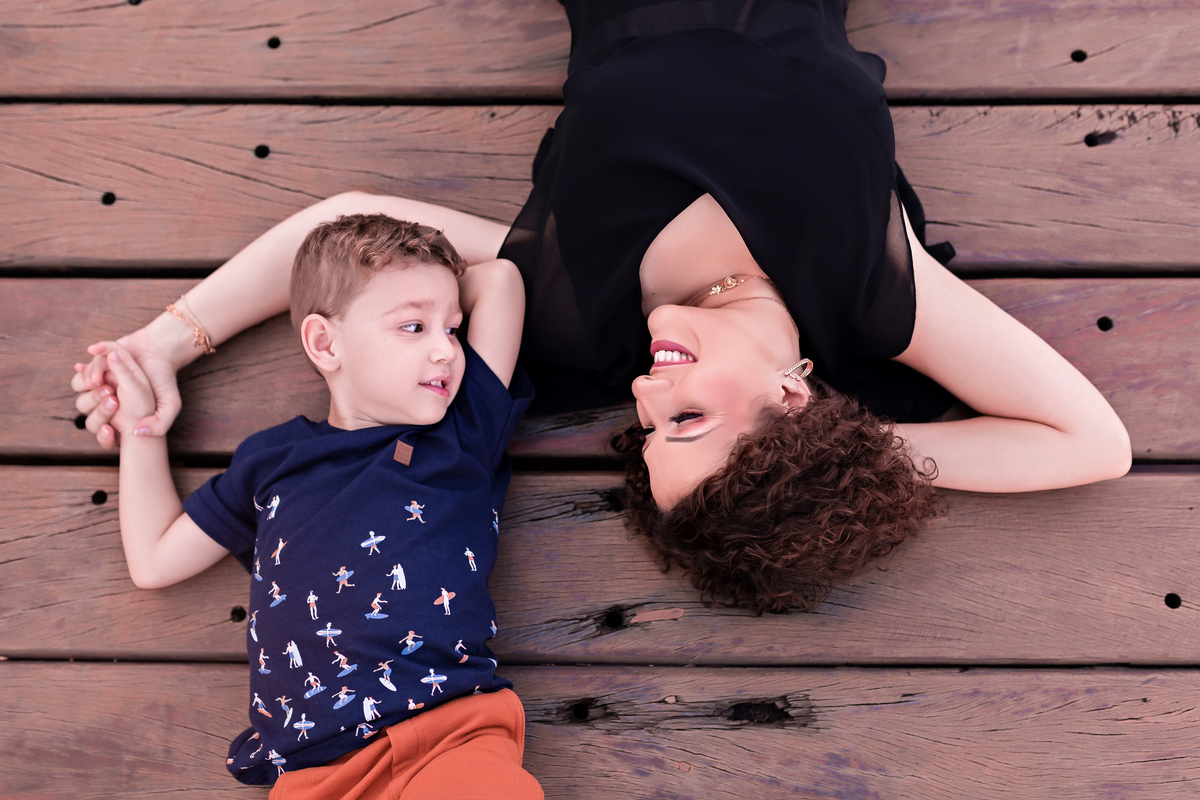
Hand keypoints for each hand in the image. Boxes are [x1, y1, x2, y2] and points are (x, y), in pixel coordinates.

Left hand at [72, 325, 183, 447]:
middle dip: (97, 408)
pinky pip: (80, 376)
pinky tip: (97, 374)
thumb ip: (160, 424)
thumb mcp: (170, 405)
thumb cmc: (163, 379)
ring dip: (90, 392)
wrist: (159, 351)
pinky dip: (84, 373)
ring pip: (82, 397)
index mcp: (122, 417)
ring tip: (101, 382)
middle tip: (113, 398)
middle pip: (88, 415)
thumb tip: (137, 433)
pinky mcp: (95, 370)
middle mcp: (108, 403)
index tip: (109, 429)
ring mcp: (100, 386)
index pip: (105, 435)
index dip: (103, 437)